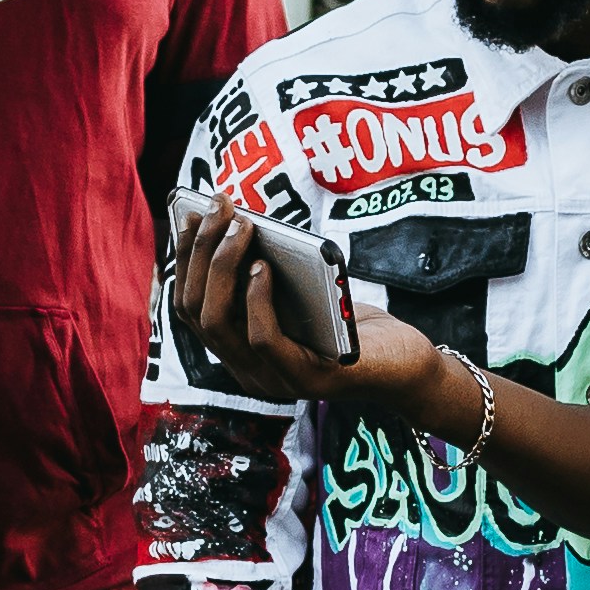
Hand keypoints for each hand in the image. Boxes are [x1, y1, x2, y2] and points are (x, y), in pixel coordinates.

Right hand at [164, 202, 426, 414]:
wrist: (405, 362)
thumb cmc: (347, 319)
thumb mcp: (299, 291)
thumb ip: (265, 272)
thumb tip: (233, 224)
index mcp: (238, 350)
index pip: (190, 308)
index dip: (184, 261)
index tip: (190, 216)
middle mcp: (247, 370)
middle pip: (197, 312)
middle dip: (201, 253)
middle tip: (219, 209)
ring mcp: (273, 380)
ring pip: (221, 325)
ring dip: (224, 268)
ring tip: (241, 228)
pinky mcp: (309, 379)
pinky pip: (264, 340)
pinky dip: (257, 300)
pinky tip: (263, 266)